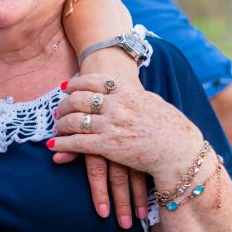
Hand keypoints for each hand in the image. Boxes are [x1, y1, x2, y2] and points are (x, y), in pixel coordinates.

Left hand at [50, 73, 203, 194]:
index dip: (75, 83)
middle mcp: (116, 105)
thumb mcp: (152, 102)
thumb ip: (135, 94)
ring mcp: (110, 125)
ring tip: (56, 127)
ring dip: (60, 124)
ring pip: (74, 120)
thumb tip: (124, 89)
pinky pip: (76, 142)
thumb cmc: (171, 127)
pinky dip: (61, 143)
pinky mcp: (107, 146)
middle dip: (64, 104)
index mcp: (127, 91)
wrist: (179, 151)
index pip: (93, 81)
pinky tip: (53, 145)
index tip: (66, 87)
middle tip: (58, 109)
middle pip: (78, 99)